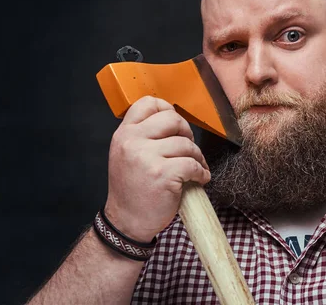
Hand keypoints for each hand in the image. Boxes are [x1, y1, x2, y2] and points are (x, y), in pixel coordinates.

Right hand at [104, 96, 210, 241]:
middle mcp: (132, 142)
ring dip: (197, 157)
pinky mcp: (162, 174)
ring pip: (186, 144)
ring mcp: (146, 157)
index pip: (148, 103)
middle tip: (189, 149)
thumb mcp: (127, 155)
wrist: (127, 222)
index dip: (167, 109)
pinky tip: (199, 179)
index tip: (176, 126)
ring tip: (194, 169)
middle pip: (173, 119)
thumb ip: (143, 135)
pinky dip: (201, 172)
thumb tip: (174, 119)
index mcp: (124, 134)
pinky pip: (193, 164)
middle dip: (187, 133)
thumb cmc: (133, 189)